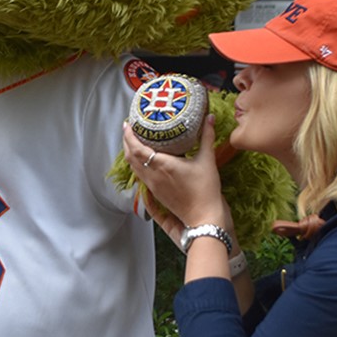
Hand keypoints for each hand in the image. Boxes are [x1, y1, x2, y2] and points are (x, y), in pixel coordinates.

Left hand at [122, 114, 230, 233]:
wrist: (204, 217)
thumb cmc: (205, 191)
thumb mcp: (207, 160)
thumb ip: (207, 137)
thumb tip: (209, 119)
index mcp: (162, 165)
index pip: (136, 148)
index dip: (129, 136)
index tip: (128, 125)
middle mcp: (153, 176)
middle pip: (130, 157)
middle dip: (127, 142)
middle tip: (129, 130)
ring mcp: (153, 186)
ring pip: (134, 167)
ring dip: (131, 154)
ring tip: (134, 142)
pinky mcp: (156, 194)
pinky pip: (140, 176)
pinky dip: (137, 165)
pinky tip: (145, 162)